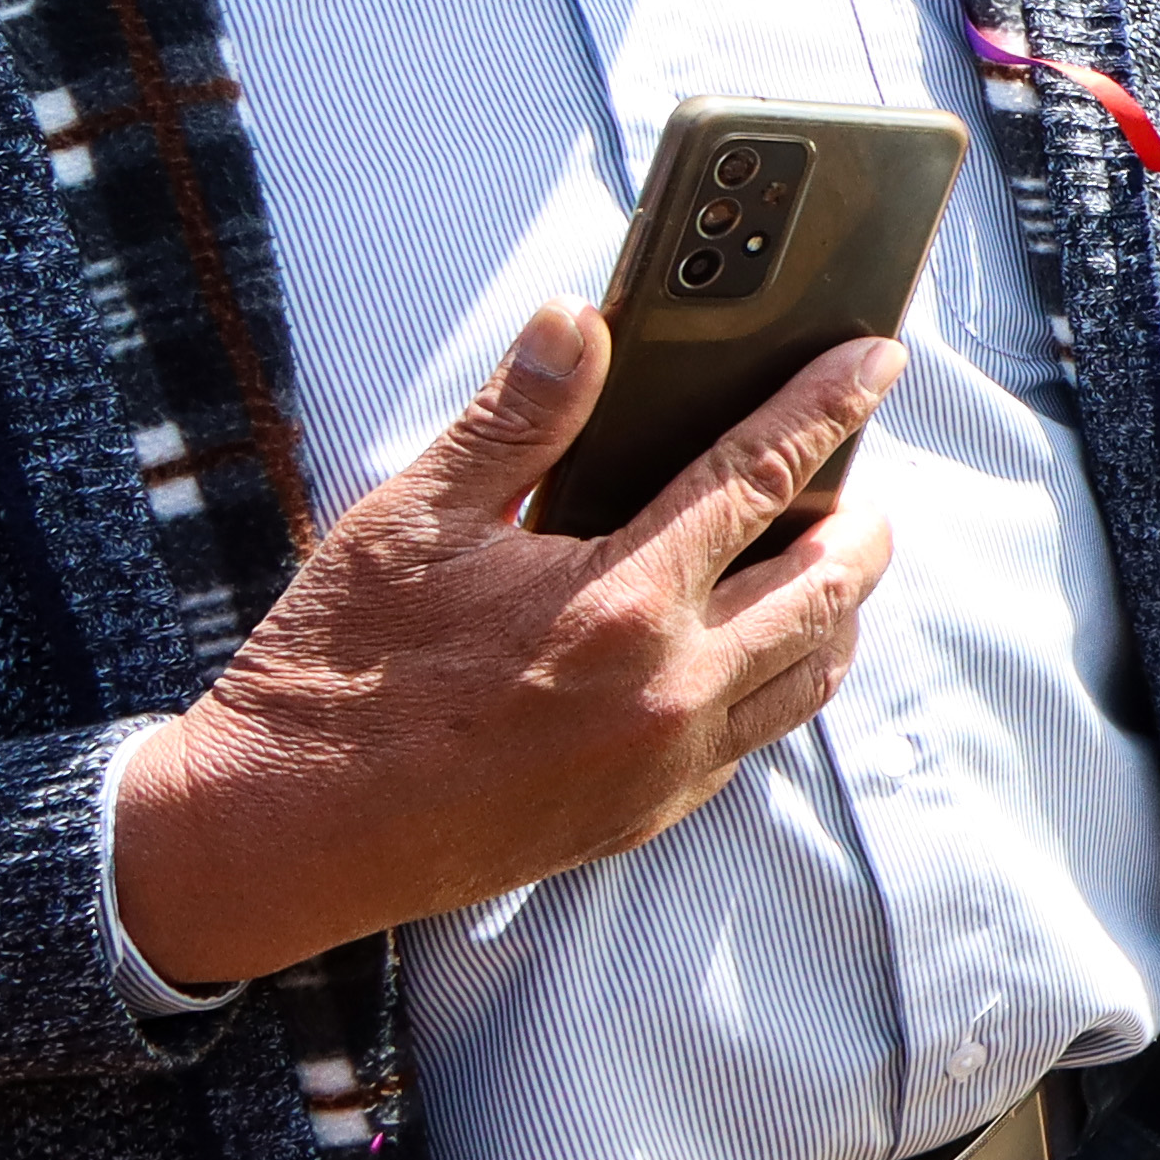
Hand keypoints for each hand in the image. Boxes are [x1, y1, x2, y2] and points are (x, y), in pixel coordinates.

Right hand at [104, 303, 897, 990]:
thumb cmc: (338, 671)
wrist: (283, 837)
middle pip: (824, 587)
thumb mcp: (413, 521)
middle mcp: (668, 688)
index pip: (762, 475)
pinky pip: (756, 738)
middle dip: (859, 523)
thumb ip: (516, 420)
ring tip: (826, 561)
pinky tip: (757, 650)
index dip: (828, 407)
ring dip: (835, 608)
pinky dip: (782, 679)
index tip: (875, 361)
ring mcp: (666, 763)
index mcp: (620, 601)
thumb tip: (579, 323)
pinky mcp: (646, 815)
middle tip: (860, 482)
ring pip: (809, 672)